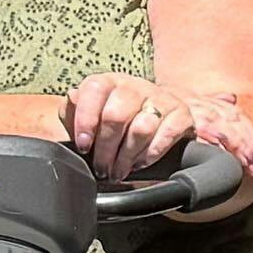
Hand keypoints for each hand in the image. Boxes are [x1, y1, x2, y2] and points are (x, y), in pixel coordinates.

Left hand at [60, 72, 199, 178]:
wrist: (161, 114)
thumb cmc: (120, 118)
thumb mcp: (92, 113)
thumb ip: (74, 110)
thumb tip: (72, 100)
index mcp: (110, 82)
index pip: (94, 90)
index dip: (85, 120)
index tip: (83, 146)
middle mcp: (135, 86)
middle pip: (116, 115)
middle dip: (106, 149)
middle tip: (102, 168)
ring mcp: (160, 99)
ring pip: (141, 129)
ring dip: (127, 157)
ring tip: (119, 170)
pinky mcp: (180, 114)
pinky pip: (166, 135)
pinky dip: (150, 154)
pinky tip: (140, 162)